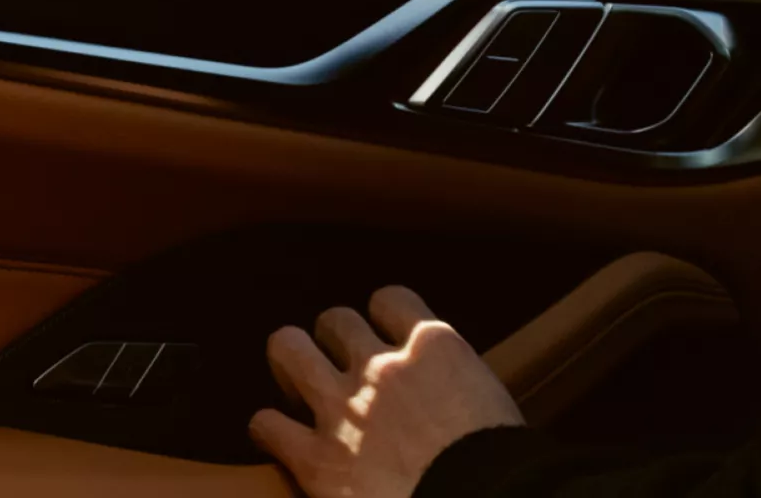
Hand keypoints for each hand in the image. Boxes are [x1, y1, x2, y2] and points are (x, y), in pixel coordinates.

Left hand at [251, 285, 524, 497]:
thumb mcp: (486, 398)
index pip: (391, 300)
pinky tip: (278, 436)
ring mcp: (343, 409)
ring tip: (295, 384)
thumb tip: (442, 390)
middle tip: (335, 364)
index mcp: (433, 346)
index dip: (382, 316)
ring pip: (289, 349)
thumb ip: (452, 380)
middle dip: (332, 339)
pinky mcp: (314, 458)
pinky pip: (266, 423)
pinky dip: (269, 428)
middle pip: (335, 320)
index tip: (383, 334)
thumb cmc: (494, 462)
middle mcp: (382, 366)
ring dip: (291, 363)